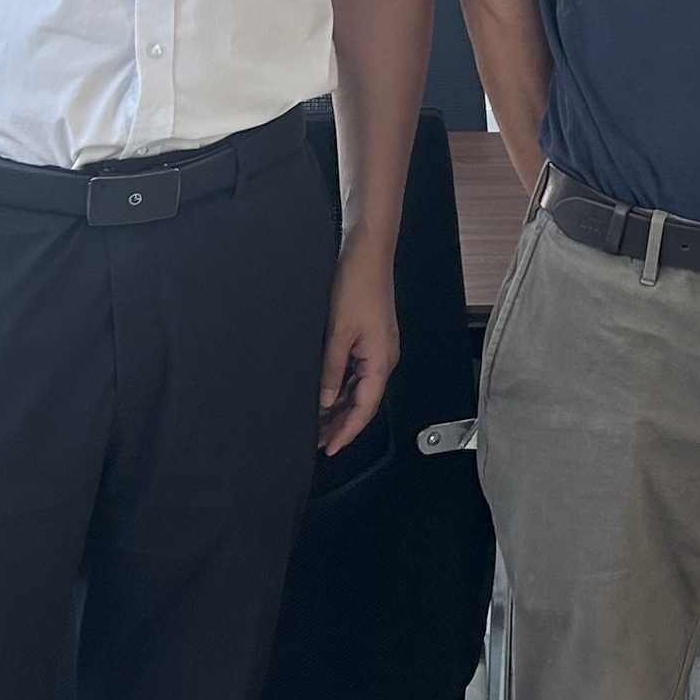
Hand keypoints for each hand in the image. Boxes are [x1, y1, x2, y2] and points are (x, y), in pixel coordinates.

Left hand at [318, 246, 399, 453]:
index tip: (329, 449)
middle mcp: (383, 357)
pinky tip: (324, 392)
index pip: (364, 408)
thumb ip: (330, 370)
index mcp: (381, 360)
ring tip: (316, 421)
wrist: (367, 250)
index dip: (346, 432)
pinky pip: (355, 371)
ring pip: (357, 387)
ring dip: (338, 405)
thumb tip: (324, 400)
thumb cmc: (358, 283)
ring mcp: (376, 347)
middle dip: (340, 422)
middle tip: (316, 440)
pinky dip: (340, 386)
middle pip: (362, 401)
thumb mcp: (338, 332)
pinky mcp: (368, 336)